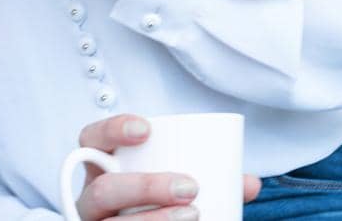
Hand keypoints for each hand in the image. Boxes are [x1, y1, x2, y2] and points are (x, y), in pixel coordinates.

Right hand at [75, 114, 262, 219]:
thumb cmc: (157, 202)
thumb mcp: (175, 183)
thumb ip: (211, 177)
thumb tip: (250, 183)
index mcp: (104, 168)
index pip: (91, 140)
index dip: (112, 130)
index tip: (146, 130)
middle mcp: (91, 199)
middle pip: (104, 190)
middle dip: (147, 186)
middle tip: (190, 186)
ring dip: (154, 219)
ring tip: (194, 215)